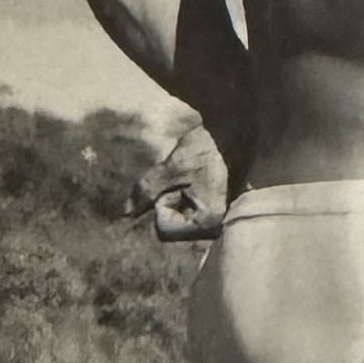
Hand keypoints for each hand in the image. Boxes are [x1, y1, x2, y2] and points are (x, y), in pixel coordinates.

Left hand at [133, 118, 229, 241]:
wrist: (237, 132)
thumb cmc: (206, 147)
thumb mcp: (171, 167)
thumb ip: (146, 191)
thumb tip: (126, 214)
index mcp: (209, 221)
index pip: (164, 229)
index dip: (163, 202)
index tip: (182, 182)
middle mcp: (218, 230)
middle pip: (172, 230)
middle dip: (172, 203)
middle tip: (191, 180)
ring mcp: (220, 225)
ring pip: (179, 224)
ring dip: (180, 201)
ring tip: (198, 180)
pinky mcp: (219, 218)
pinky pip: (189, 218)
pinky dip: (187, 201)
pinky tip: (202, 184)